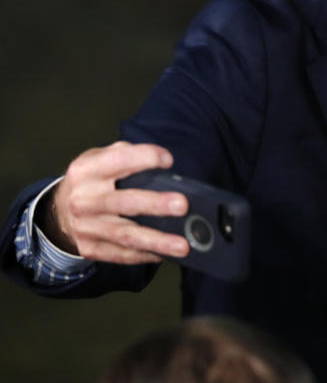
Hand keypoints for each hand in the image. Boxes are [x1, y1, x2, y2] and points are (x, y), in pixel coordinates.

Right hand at [43, 141, 189, 263]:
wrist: (59, 211)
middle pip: (125, 202)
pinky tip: (166, 254)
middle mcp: (84, 199)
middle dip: (156, 204)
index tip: (168, 161)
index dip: (145, 158)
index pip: (119, 160)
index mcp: (87, 171)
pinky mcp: (90, 248)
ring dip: (157, 241)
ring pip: (126, 235)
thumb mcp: (100, 159)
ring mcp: (86, 227)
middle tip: (183, 205)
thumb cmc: (92, 181)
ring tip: (183, 246)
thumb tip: (164, 170)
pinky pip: (122, 255)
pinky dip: (146, 255)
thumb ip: (128, 155)